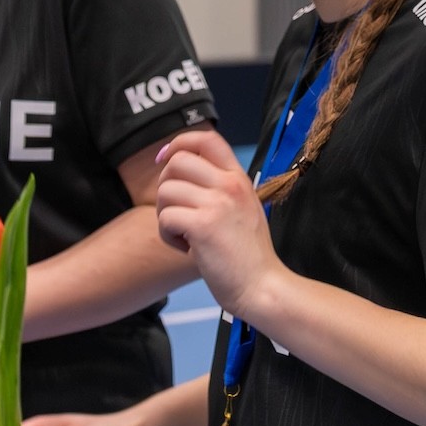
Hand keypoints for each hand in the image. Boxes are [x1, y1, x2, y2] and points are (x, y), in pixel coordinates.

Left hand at [155, 130, 283, 318]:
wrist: (262, 286)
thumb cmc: (248, 255)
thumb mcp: (242, 208)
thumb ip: (219, 188)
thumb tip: (181, 174)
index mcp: (239, 178)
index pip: (206, 139)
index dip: (179, 143)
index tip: (164, 159)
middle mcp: (229, 185)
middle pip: (178, 162)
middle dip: (166, 186)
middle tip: (178, 211)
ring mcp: (217, 204)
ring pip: (165, 191)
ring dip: (165, 215)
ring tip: (185, 235)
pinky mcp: (203, 226)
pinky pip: (165, 218)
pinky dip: (168, 236)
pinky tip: (187, 249)